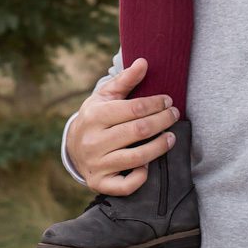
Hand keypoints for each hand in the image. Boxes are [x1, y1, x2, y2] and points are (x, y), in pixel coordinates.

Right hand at [65, 57, 180, 195]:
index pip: (133, 109)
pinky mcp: (99, 183)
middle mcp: (93, 141)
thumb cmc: (96, 117)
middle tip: (174, 115)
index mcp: (95, 116)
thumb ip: (125, 80)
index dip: (155, 104)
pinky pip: (125, 185)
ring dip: (159, 147)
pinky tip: (148, 165)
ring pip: (136, 158)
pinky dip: (140, 176)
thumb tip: (144, 62)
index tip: (168, 101)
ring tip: (171, 138)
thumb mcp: (105, 96)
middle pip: (138, 131)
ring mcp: (96, 164)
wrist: (72, 147)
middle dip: (162, 121)